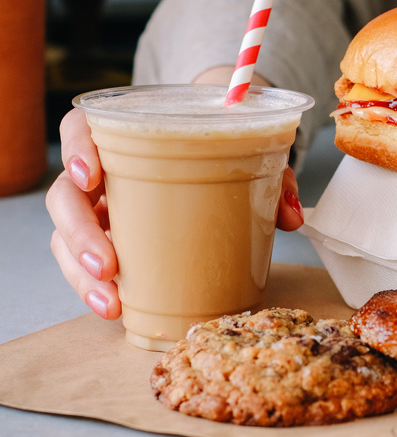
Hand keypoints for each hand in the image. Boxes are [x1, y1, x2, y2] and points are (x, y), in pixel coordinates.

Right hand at [46, 73, 304, 319]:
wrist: (218, 148)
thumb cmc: (223, 142)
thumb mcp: (250, 146)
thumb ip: (273, 174)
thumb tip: (292, 217)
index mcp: (124, 133)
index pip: (79, 129)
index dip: (75, 149)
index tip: (90, 176)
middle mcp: (101, 172)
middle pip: (64, 196)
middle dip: (79, 233)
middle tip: (106, 264)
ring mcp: (101, 210)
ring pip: (66, 238)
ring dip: (80, 274)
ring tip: (111, 301)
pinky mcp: (109, 242)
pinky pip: (86, 265)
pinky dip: (95, 289)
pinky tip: (116, 308)